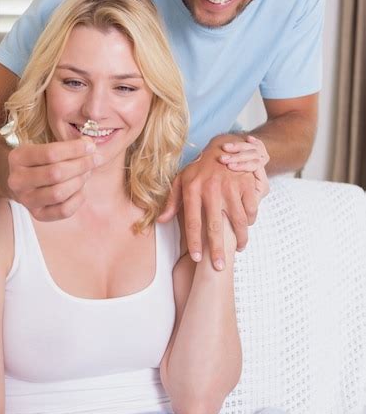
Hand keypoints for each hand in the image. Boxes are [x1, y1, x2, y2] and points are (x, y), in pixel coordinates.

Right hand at [7, 138, 102, 219]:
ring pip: (59, 193)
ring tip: (87, 173)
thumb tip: (90, 146)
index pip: (50, 153)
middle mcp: (17, 180)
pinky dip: (78, 199)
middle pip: (56, 174)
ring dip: (79, 181)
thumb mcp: (47, 147)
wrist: (25, 183)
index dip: (75, 149)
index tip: (91, 146)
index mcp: (18, 158)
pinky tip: (82, 188)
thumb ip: (69, 146)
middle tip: (95, 159)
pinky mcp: (37, 215)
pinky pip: (64, 210)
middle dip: (81, 165)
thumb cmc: (41, 161)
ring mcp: (26, 200)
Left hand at [159, 137, 262, 268]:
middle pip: (214, 226)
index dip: (195, 242)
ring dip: (240, 238)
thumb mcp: (181, 180)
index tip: (198, 259)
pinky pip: (251, 208)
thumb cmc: (199, 168)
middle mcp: (211, 188)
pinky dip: (251, 221)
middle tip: (219, 268)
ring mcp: (230, 185)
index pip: (192, 221)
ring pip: (237, 220)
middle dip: (217, 250)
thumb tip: (162, 221)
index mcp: (192, 189)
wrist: (221, 146)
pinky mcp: (246, 183)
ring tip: (238, 250)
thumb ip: (171, 201)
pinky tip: (247, 228)